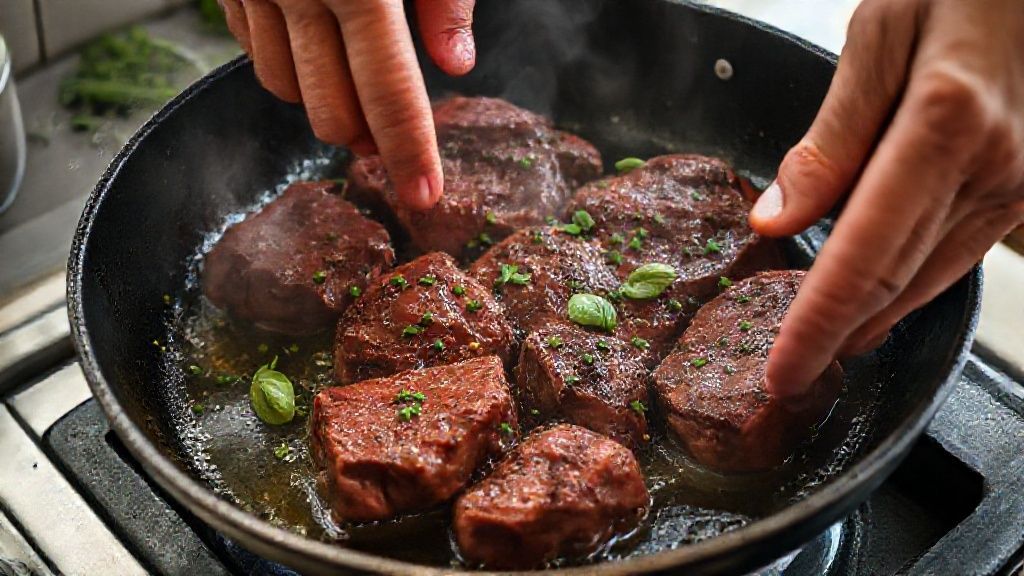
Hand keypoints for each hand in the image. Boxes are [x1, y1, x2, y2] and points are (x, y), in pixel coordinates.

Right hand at [219, 0, 477, 208]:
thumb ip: (445, 0)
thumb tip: (456, 64)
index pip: (389, 93)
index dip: (408, 152)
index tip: (423, 195)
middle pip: (330, 109)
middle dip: (365, 137)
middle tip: (386, 133)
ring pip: (284, 88)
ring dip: (324, 103)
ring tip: (353, 84)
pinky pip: (252, 51)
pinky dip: (287, 67)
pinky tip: (313, 50)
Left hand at [750, 0, 1023, 399]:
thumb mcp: (880, 35)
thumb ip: (832, 137)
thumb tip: (778, 218)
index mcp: (944, 125)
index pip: (864, 256)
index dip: (817, 326)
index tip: (781, 373)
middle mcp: (992, 169)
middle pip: (896, 284)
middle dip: (833, 339)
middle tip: (784, 376)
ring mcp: (1016, 185)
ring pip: (928, 281)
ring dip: (867, 321)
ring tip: (815, 351)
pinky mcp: (1021, 188)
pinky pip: (953, 256)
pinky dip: (903, 287)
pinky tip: (869, 303)